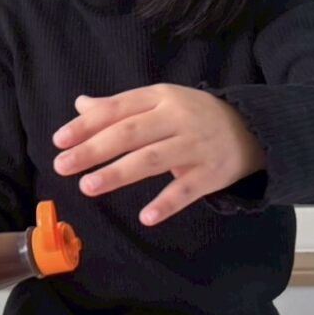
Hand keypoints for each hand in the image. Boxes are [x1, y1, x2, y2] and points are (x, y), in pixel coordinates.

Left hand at [52, 86, 265, 224]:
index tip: (59, 140)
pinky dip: (166, 203)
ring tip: (88, 187)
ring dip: (118, 174)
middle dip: (93, 150)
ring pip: (152, 160)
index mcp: (161, 97)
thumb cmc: (195, 115)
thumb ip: (121, 107)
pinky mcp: (211, 173)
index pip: (118, 109)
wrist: (254, 128)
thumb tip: (81, 105)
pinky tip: (145, 216)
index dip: (86, 124)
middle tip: (62, 166)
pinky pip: (186, 190)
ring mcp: (195, 146)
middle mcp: (177, 118)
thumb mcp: (160, 102)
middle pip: (129, 134)